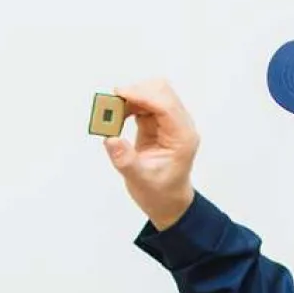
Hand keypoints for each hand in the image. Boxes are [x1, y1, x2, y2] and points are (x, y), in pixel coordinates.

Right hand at [104, 79, 198, 229]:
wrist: (167, 201)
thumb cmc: (160, 193)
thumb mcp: (141, 181)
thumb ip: (126, 160)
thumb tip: (111, 139)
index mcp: (182, 137)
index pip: (166, 105)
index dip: (143, 95)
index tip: (120, 93)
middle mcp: (179, 125)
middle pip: (161, 92)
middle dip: (136, 93)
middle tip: (111, 106)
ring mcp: (169, 122)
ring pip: (151, 94)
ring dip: (130, 99)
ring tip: (111, 116)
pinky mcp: (158, 123)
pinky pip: (143, 104)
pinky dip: (128, 106)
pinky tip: (116, 118)